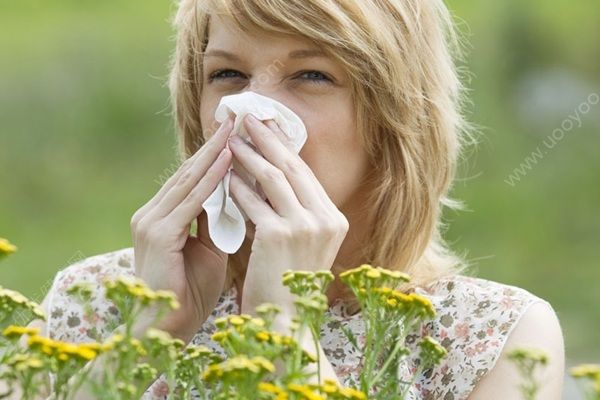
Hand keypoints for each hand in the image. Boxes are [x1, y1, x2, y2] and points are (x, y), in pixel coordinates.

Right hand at [129, 116, 234, 342]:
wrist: (166, 329)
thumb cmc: (190, 293)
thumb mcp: (208, 250)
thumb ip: (215, 223)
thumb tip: (235, 197)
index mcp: (162, 217)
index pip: (192, 179)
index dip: (215, 156)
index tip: (238, 135)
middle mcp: (151, 213)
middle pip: (190, 172)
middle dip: (217, 145)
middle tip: (239, 119)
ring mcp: (151, 221)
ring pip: (189, 181)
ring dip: (215, 154)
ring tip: (236, 129)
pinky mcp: (158, 234)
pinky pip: (191, 202)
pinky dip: (211, 181)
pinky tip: (228, 162)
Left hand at [227, 114, 348, 314]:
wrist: (285, 324)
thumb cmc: (287, 285)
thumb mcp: (300, 244)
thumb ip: (292, 212)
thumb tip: (267, 177)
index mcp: (334, 219)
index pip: (305, 173)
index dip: (284, 147)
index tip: (267, 128)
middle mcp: (326, 219)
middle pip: (292, 167)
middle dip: (267, 138)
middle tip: (247, 118)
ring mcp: (305, 226)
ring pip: (272, 177)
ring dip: (249, 155)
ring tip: (231, 139)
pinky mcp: (280, 235)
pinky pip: (253, 201)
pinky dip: (237, 186)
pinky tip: (224, 176)